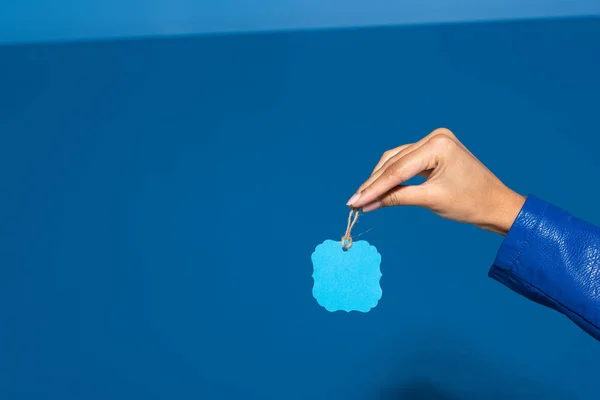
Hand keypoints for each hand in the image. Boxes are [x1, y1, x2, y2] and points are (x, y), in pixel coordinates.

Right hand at [346, 128, 525, 234]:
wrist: (496, 204)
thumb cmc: (471, 203)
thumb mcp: (431, 200)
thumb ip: (397, 198)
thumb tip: (367, 204)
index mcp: (438, 145)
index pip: (398, 169)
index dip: (374, 187)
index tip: (354, 201)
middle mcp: (435, 137)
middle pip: (394, 162)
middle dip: (374, 184)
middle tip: (354, 202)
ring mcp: (434, 141)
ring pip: (396, 160)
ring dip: (380, 179)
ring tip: (363, 198)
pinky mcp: (434, 150)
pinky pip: (406, 162)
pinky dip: (393, 176)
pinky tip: (379, 189)